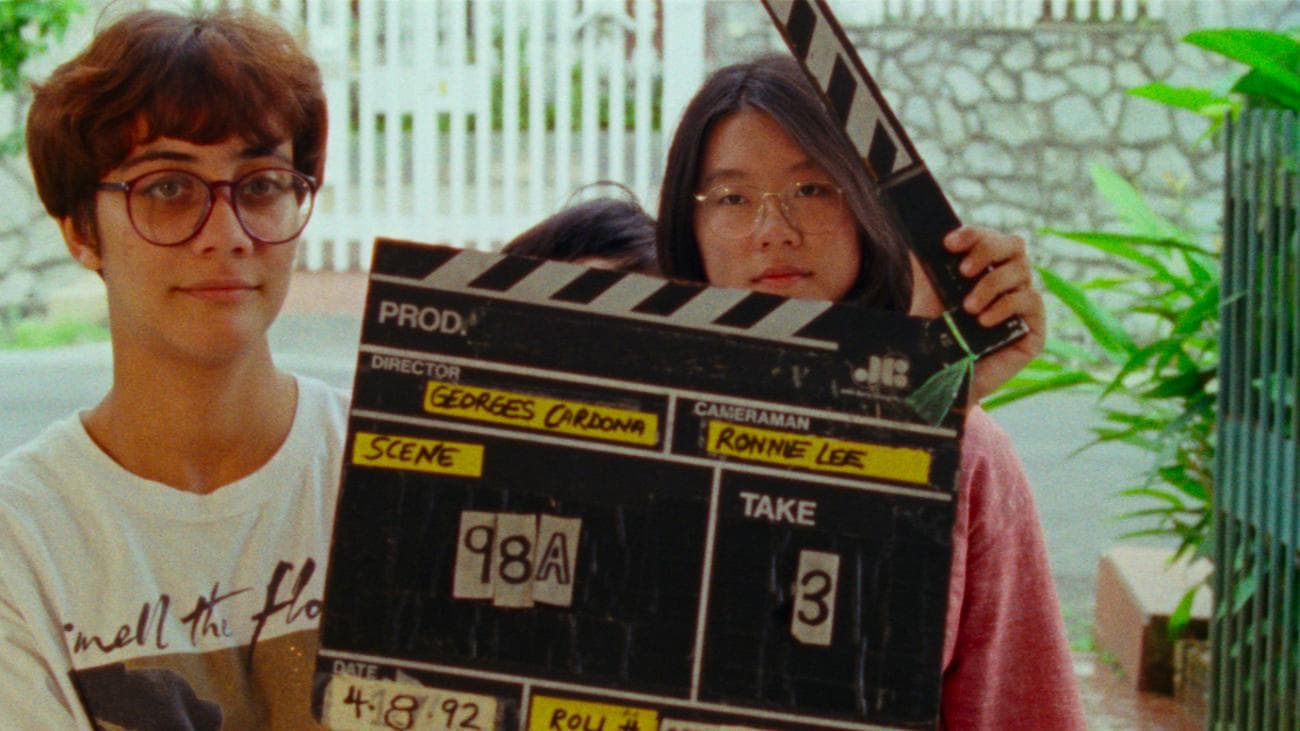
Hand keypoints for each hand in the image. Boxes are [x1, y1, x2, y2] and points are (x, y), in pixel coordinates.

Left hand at [910, 226, 1045, 402]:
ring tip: (968, 308)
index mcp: (985, 269)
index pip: (989, 238)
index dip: (973, 235)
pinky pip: (1030, 301)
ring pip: (1021, 271)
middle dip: (987, 250)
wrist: (943, 381)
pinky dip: (1005, 306)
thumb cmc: (935, 339)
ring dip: (991, 284)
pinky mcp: (1035, 329)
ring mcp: (1024, 304)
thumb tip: (916, 239)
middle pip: (1014, 244)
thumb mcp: (927, 300)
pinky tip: (984, 321)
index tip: (948, 243)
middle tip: (964, 270)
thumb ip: (926, 270)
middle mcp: (1009, 282)